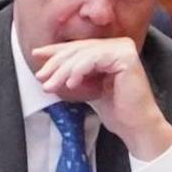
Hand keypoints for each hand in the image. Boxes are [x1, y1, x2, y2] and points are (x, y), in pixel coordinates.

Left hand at [33, 38, 171, 160]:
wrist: (135, 126)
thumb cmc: (114, 109)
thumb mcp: (85, 85)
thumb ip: (70, 71)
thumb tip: (45, 62)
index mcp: (109, 49)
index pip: (77, 47)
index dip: (55, 51)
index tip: (36, 54)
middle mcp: (117, 45)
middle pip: (77, 50)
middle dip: (56, 64)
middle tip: (41, 77)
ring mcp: (123, 49)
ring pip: (83, 54)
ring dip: (63, 71)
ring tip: (52, 85)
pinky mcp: (126, 56)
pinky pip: (94, 59)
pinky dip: (79, 71)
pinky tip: (71, 84)